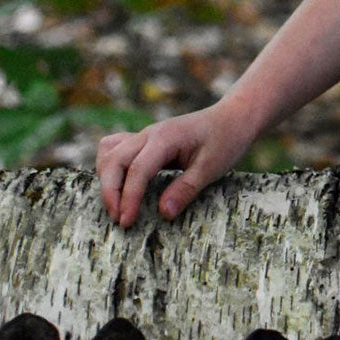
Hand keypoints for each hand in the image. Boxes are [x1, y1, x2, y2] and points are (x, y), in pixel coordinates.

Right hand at [96, 104, 249, 228]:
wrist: (233, 117)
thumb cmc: (226, 140)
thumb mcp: (212, 167)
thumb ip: (187, 189)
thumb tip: (163, 213)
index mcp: (165, 138)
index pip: (138, 169)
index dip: (129, 197)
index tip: (127, 222)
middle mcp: (149, 134)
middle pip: (115, 161)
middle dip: (111, 192)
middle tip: (119, 220)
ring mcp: (145, 135)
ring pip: (110, 154)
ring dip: (107, 180)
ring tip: (116, 207)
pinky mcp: (145, 141)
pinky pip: (115, 149)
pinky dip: (110, 167)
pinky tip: (118, 185)